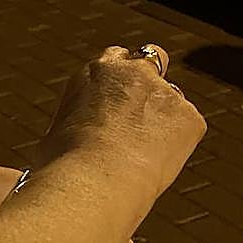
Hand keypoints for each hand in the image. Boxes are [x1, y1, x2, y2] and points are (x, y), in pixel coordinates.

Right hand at [35, 44, 206, 201]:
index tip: (116, 106)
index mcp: (95, 72)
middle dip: (150, 84)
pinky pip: (187, 130)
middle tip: (143, 118)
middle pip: (152, 61)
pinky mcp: (189, 117)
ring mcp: (165, 92)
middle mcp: (133, 72)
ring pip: (171, 101)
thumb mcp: (52, 138)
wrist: (92, 182)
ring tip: (143, 158)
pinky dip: (177, 146)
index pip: (115, 59)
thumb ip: (71, 126)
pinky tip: (155, 168)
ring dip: (163, 120)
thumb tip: (63, 144)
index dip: (117, 84)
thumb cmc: (62, 170)